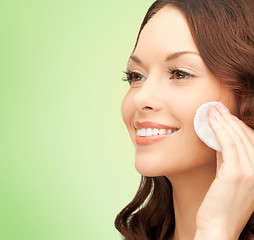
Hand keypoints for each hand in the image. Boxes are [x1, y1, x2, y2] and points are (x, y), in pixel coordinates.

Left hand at [195, 101, 253, 238]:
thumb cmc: (220, 202)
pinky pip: (228, 144)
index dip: (239, 125)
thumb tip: (220, 138)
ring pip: (237, 138)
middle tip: (218, 106)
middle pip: (246, 137)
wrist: (218, 227)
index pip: (252, 141)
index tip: (226, 115)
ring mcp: (252, 172)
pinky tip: (211, 121)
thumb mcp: (228, 176)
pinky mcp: (237, 174)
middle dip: (230, 119)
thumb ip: (228, 158)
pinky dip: (220, 129)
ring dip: (224, 121)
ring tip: (213, 109)